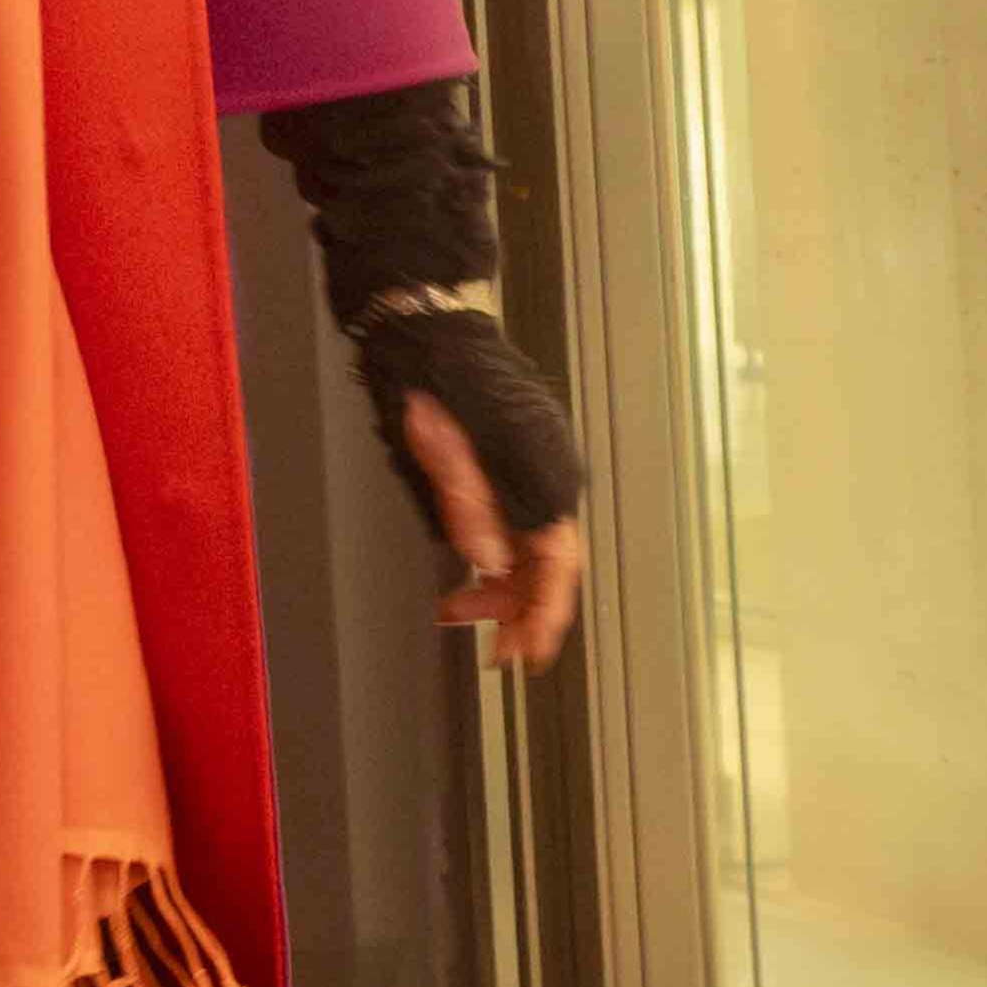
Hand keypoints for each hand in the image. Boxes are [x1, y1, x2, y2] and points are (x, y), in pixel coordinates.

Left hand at [398, 393, 586, 670]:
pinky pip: (513, 534)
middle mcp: (547, 480)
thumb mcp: (442, 450)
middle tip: (495, 652)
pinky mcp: (513, 474)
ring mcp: (532, 477)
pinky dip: (491, 564)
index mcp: (544, 476)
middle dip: (520, 613)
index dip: (545, 613)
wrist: (429, 334)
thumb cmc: (439, 378)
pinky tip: (466, 579)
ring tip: (459, 613)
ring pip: (527, 555)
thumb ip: (467, 507)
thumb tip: (487, 559)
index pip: (558, 563)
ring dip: (499, 591)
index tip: (530, 651)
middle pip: (545, 566)